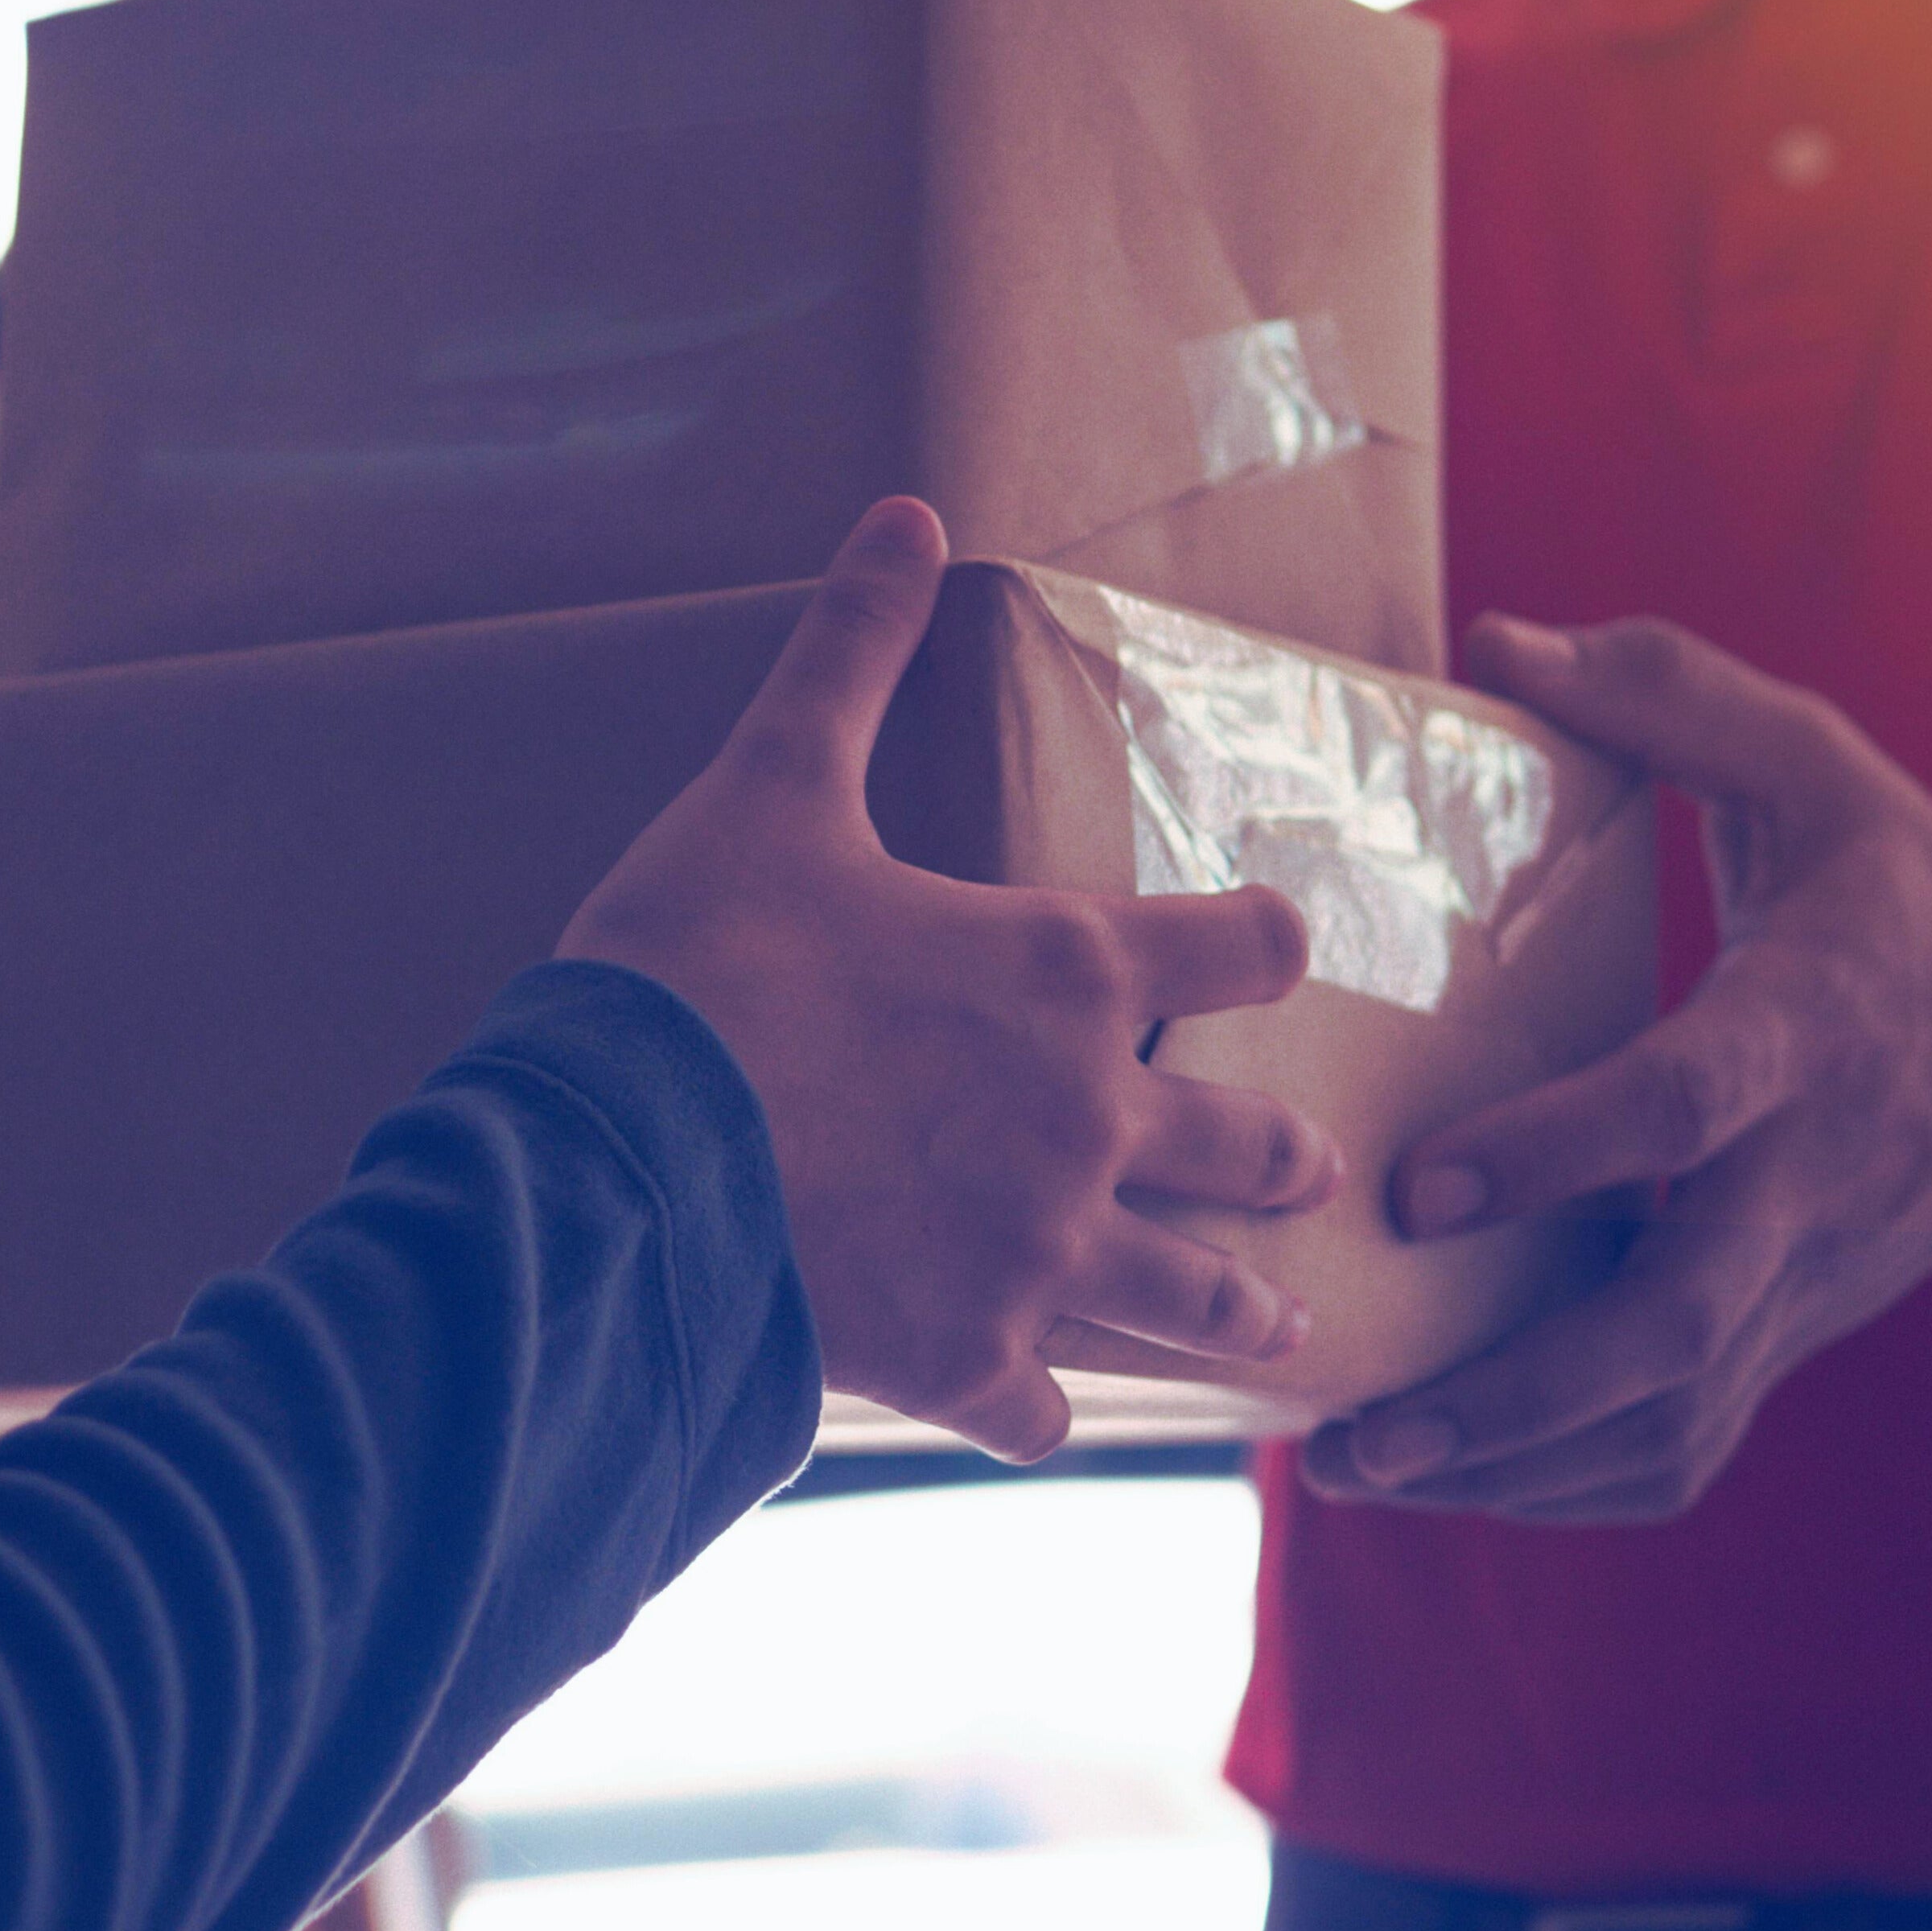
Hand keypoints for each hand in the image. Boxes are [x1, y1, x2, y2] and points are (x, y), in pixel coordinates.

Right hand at [561, 497, 1336, 1462]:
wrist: (617, 1157)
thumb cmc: (699, 964)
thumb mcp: (771, 788)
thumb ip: (850, 655)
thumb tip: (906, 514)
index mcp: (1063, 972)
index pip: (1242, 945)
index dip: (1270, 940)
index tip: (1282, 948)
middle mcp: (1088, 1120)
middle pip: (1243, 1142)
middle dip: (1281, 1155)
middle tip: (1314, 1168)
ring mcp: (1036, 1252)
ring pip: (1184, 1297)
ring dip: (1238, 1315)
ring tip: (1283, 1337)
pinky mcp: (962, 1358)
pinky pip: (1038, 1412)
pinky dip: (1041, 1414)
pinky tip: (1042, 1416)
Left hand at [1306, 613, 1931, 1523]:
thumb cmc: (1913, 896)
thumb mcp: (1819, 767)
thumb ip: (1670, 694)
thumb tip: (1498, 642)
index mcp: (1807, 1030)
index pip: (1683, 1105)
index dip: (1559, 1153)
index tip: (1419, 1185)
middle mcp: (1805, 1181)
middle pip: (1673, 1322)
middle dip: (1509, 1391)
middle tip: (1352, 1429)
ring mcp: (1803, 1281)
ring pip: (1668, 1415)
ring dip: (1510, 1465)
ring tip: (1354, 1471)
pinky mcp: (1790, 1334)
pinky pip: (1688, 1446)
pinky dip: (1571, 1486)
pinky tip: (1452, 1480)